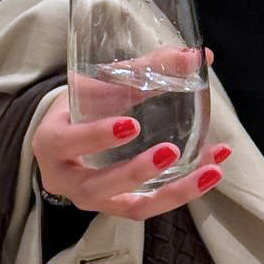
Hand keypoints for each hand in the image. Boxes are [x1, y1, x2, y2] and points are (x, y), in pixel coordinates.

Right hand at [33, 46, 231, 220]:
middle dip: (136, 172)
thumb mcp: (99, 83)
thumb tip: (197, 56)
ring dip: (174, 192)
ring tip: (210, 171)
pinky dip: (183, 191)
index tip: (130, 125)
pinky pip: (150, 206)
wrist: (71, 132)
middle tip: (171, 151)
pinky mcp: (117, 207)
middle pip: (97, 187)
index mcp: (51, 142)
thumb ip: (143, 69)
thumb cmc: (83, 104)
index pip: (68, 142)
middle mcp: (65, 179)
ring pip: (132, 207)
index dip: (97, 136)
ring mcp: (92, 199)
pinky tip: (212, 172)